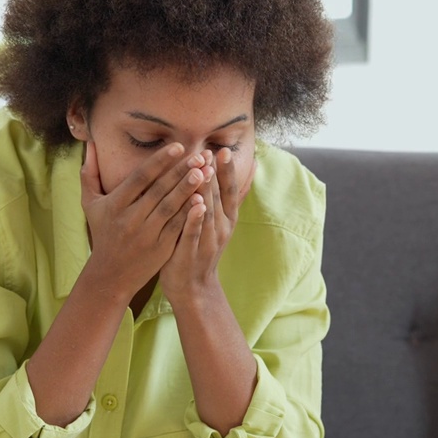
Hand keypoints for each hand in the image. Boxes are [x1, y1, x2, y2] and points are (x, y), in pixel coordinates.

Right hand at [80, 140, 209, 300]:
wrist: (110, 274)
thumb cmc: (102, 232)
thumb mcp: (90, 203)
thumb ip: (90, 173)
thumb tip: (91, 144)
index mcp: (115, 204)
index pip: (140, 178)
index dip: (159, 161)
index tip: (178, 147)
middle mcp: (130, 219)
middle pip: (158, 190)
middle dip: (180, 171)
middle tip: (199, 155)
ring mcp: (146, 235)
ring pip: (170, 208)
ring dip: (188, 189)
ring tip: (205, 172)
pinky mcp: (160, 249)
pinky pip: (177, 227)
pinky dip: (190, 213)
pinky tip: (203, 199)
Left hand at [159, 147, 256, 300]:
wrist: (194, 288)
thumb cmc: (201, 249)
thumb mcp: (219, 221)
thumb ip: (228, 196)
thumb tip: (244, 167)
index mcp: (227, 218)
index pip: (229, 190)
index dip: (227, 171)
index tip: (223, 149)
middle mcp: (221, 227)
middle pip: (219, 196)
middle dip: (215, 174)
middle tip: (211, 151)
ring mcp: (208, 240)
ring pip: (208, 211)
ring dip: (207, 191)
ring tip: (204, 171)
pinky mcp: (192, 251)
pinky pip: (194, 232)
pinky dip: (195, 217)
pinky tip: (195, 203)